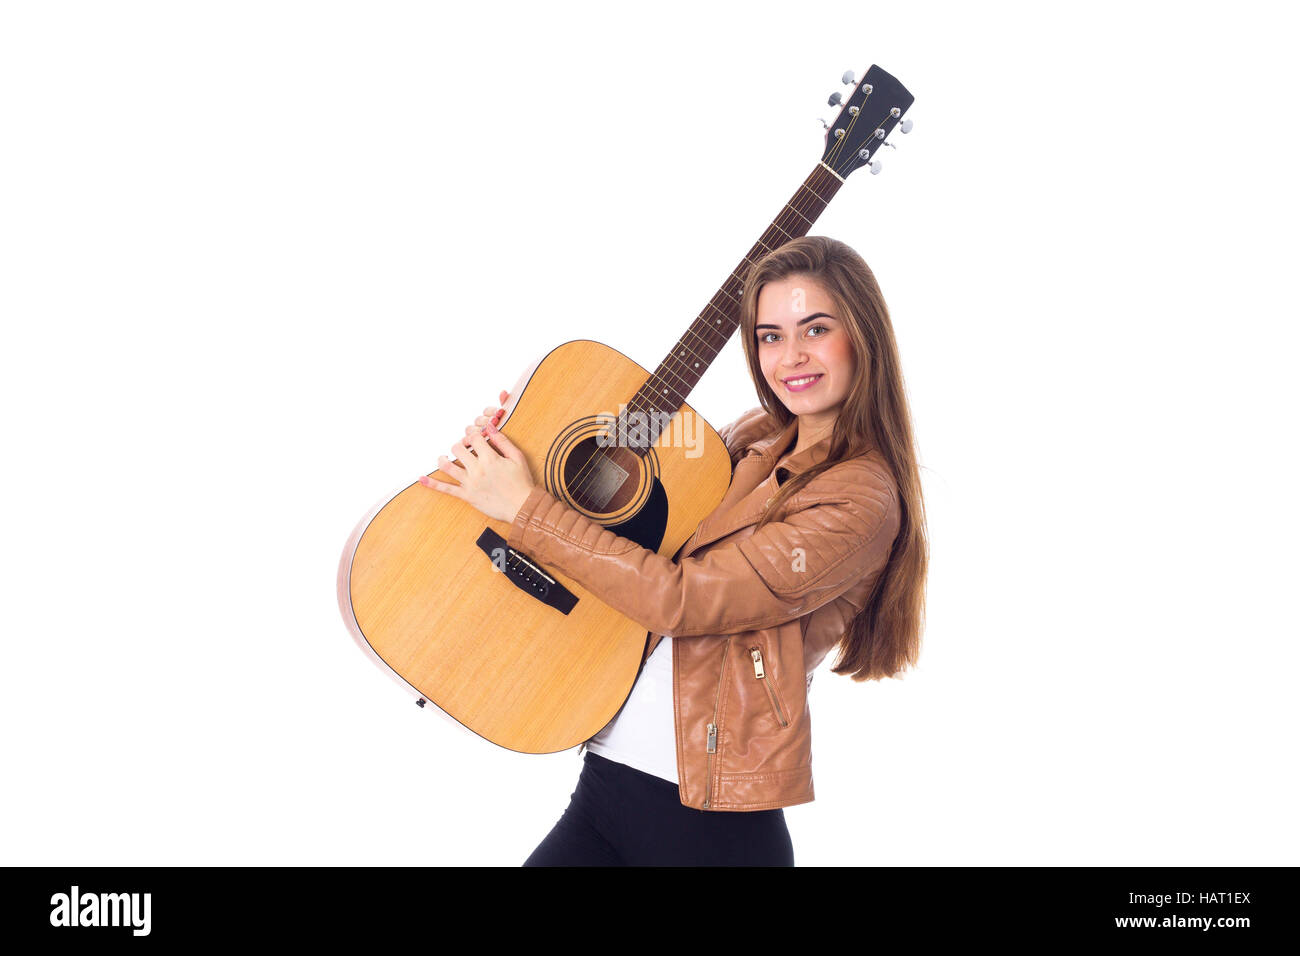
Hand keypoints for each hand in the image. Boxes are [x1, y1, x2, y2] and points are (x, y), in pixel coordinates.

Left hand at [418, 391, 535, 522]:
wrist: (522, 507)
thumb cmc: (522, 483)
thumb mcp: (517, 458)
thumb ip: (503, 441)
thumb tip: (491, 427)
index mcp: (490, 458)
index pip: (474, 438)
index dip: (473, 433)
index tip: (473, 434)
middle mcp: (477, 469)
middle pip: (458, 448)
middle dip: (460, 444)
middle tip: (464, 446)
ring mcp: (470, 483)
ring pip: (448, 466)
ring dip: (443, 459)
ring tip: (443, 457)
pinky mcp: (467, 496)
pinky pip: (446, 489)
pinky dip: (432, 484)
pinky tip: (422, 479)